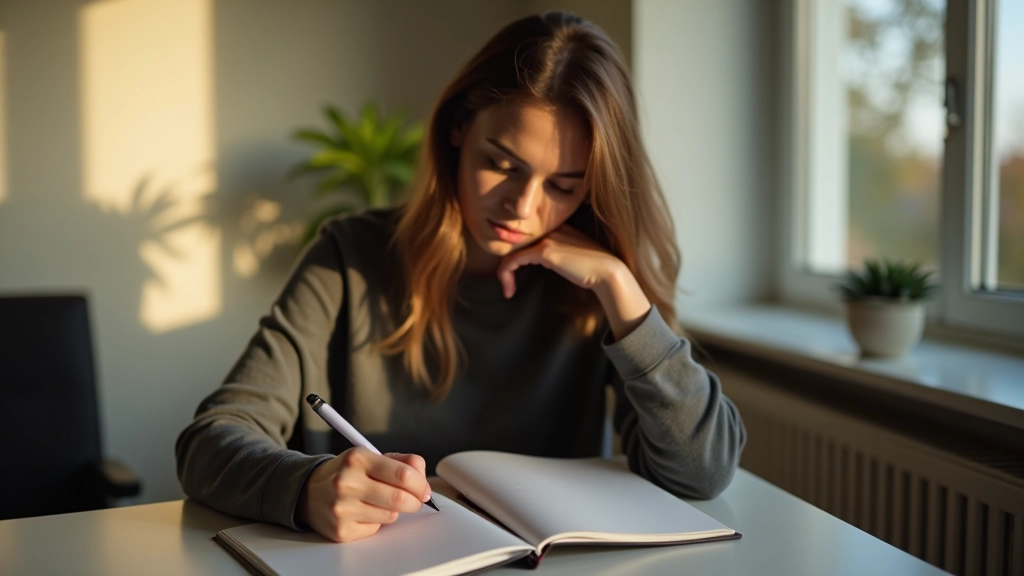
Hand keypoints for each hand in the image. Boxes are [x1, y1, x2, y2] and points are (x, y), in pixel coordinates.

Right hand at [297, 448, 431, 541]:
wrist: (308, 492)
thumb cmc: (346, 473)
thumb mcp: (370, 456)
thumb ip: (401, 461)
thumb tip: (422, 476)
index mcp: (358, 458)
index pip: (402, 474)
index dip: (420, 484)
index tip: (424, 489)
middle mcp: (347, 483)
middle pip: (399, 499)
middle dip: (415, 501)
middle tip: (416, 500)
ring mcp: (342, 509)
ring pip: (390, 515)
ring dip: (394, 510)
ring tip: (381, 501)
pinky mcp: (341, 530)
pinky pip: (375, 529)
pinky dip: (377, 522)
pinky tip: (364, 512)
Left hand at [497, 224, 651, 340]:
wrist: (608, 271)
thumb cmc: (593, 270)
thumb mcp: (572, 257)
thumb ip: (558, 255)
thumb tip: (545, 263)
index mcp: (557, 229)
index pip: (528, 239)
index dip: (518, 257)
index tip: (516, 275)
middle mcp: (549, 230)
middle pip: (517, 245)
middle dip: (508, 265)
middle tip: (508, 283)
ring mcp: (546, 239)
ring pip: (512, 252)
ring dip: (505, 273)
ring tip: (507, 289)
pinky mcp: (544, 251)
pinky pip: (514, 260)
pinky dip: (506, 275)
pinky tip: (509, 290)